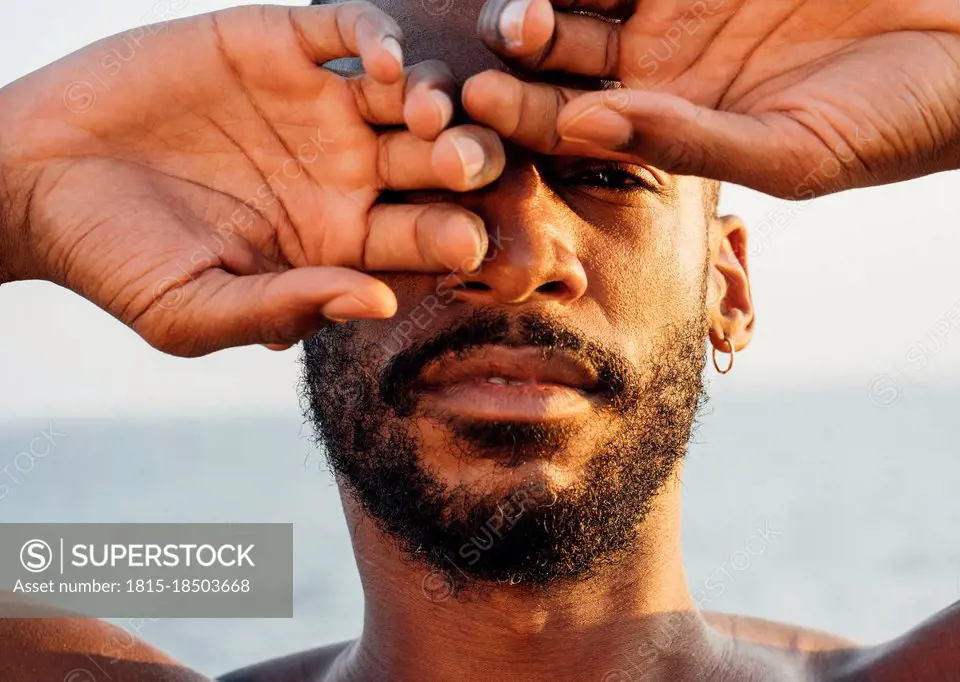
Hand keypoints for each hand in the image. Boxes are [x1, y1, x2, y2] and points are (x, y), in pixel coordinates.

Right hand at [0, 2, 503, 355]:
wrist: (34, 178)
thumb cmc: (115, 261)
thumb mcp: (195, 309)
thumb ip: (286, 306)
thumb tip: (377, 305)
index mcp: (342, 242)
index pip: (421, 241)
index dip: (449, 240)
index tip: (470, 243)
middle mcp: (346, 174)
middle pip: (434, 168)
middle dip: (462, 167)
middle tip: (470, 169)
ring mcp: (321, 108)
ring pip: (409, 99)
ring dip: (434, 105)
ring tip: (431, 120)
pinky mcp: (282, 47)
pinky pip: (349, 31)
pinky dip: (377, 40)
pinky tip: (386, 65)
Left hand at [465, 0, 959, 196]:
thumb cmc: (890, 124)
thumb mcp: (789, 152)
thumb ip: (688, 142)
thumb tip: (587, 128)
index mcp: (662, 127)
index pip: (571, 121)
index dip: (524, 113)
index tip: (477, 100)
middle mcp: (655, 62)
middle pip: (562, 46)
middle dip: (521, 36)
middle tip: (500, 25)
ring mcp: (675, 2)